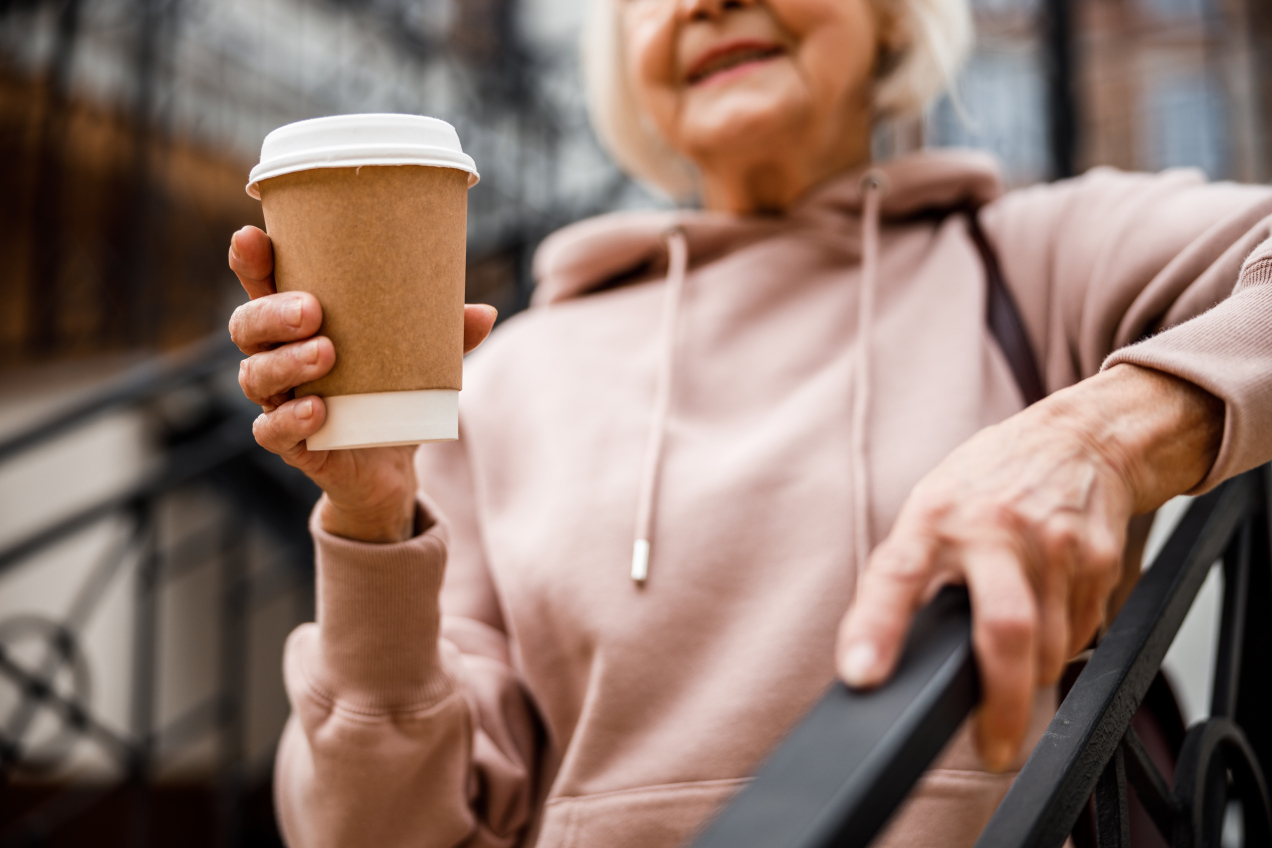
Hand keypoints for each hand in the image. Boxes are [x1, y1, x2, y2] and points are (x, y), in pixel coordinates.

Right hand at [227, 225, 496, 542]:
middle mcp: (277, 357)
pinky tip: (315, 410)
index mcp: (297, 324)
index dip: (250, 261)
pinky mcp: (292, 444)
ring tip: (326, 355)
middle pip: (247, 326)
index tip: (252, 237)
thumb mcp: (422, 359)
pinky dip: (288, 420)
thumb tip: (486, 313)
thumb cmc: (392, 392)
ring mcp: (279, 401)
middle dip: (272, 313)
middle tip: (312, 310)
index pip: (261, 285)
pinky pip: (271, 432)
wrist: (391, 466)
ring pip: (255, 376)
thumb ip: (447, 335)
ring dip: (285, 362)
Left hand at [836, 365, 1222, 769]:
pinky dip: (1060, 648)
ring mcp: (1050, 544)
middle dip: (1002, 704)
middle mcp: (990, 528)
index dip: (876, 629)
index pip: (895, 576)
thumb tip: (879, 652)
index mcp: (932, 517)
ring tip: (1016, 673)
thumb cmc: (989, 482)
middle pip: (1003, 630)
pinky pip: (1080, 634)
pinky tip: (1050, 619)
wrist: (1079, 439)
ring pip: (1047, 648)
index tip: (862, 676)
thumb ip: (912, 571)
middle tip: (993, 749)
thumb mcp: (931, 508)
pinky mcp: (1097, 559)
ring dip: (1031, 679)